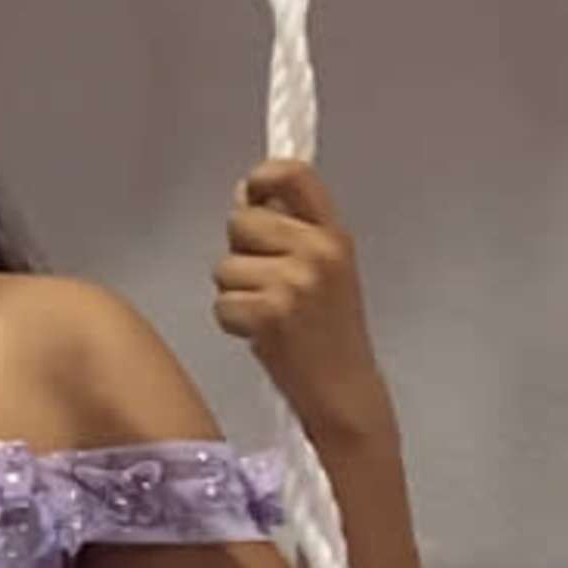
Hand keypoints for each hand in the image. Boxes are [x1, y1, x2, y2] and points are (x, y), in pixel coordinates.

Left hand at [213, 158, 386, 440]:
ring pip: (225, 266)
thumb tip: (245, 198)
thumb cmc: (330, 334)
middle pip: (240, 222)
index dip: (262, 176)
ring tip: (269, 317)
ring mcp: (293, 282)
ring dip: (235, 294)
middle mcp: (317, 251)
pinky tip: (261, 336)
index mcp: (334, 235)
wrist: (345, 393)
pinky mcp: (269, 314)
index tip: (252, 195)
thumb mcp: (326, 271)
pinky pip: (222, 303)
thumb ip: (290, 234)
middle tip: (268, 287)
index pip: (295, 174)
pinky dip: (233, 323)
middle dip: (241, 253)